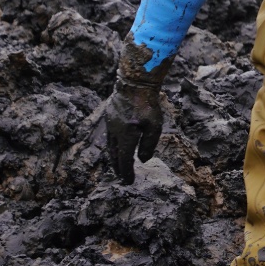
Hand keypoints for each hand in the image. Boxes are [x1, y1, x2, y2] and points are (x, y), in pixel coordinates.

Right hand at [105, 40, 169, 183]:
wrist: (134, 84)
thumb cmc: (148, 105)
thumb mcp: (155, 126)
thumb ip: (149, 145)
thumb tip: (143, 160)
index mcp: (126, 136)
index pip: (125, 160)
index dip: (126, 172)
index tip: (128, 181)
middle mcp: (115, 133)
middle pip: (115, 156)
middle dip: (118, 169)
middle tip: (122, 178)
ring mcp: (110, 125)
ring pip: (110, 147)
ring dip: (114, 159)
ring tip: (117, 167)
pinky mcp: (109, 117)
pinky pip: (109, 137)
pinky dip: (112, 147)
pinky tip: (116, 148)